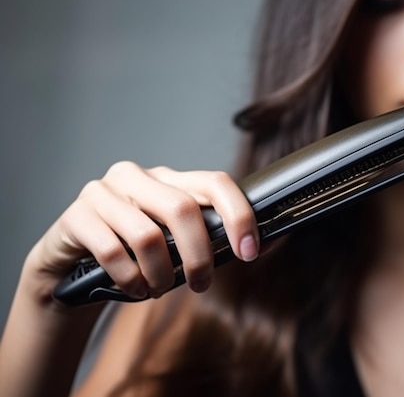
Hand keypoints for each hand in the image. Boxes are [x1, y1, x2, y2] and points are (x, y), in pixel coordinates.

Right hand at [25, 161, 258, 303]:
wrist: (72, 263)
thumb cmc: (135, 252)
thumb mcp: (176, 243)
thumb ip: (214, 240)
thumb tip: (268, 246)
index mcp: (169, 179)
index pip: (215, 182)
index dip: (239, 215)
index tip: (249, 252)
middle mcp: (137, 177)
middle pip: (184, 209)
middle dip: (199, 256)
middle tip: (200, 284)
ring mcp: (103, 192)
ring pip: (149, 235)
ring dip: (161, 274)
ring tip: (159, 289)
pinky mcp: (77, 216)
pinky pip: (112, 252)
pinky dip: (130, 279)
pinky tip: (135, 288)